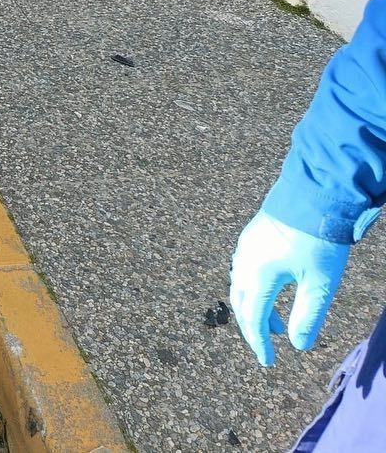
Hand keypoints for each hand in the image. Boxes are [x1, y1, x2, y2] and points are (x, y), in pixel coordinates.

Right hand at [230, 211, 349, 365]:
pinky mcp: (251, 237)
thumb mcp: (319, 284)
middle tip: (266, 345)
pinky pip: (243, 270)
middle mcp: (244, 263)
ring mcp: (245, 248)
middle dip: (252, 327)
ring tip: (275, 321)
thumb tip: (298, 345)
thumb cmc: (317, 241)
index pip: (252, 318)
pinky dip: (253, 289)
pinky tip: (270, 291)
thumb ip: (306, 316)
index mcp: (257, 276)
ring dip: (254, 308)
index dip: (259, 342)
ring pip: (240, 286)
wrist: (313, 196)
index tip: (267, 361)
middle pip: (239, 303)